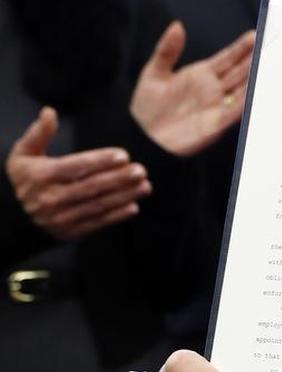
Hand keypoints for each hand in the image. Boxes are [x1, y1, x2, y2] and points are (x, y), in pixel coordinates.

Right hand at [5, 107, 149, 240]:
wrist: (17, 216)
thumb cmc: (27, 179)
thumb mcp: (24, 154)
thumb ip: (38, 133)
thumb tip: (49, 112)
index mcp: (41, 176)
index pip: (76, 167)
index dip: (101, 161)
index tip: (124, 155)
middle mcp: (51, 197)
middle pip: (91, 186)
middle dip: (119, 178)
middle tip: (141, 170)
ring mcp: (61, 217)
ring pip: (98, 205)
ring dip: (125, 196)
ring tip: (145, 186)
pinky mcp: (71, 231)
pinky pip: (98, 222)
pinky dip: (117, 215)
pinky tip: (134, 206)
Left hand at [130, 22, 255, 156]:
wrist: (143, 139)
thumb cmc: (146, 110)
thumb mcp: (153, 74)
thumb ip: (167, 50)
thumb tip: (177, 26)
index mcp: (200, 75)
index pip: (226, 58)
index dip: (239, 48)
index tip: (252, 37)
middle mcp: (212, 90)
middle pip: (238, 72)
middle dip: (252, 60)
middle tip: (266, 47)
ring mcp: (216, 107)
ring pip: (242, 90)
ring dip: (254, 79)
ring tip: (266, 66)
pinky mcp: (216, 124)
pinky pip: (235, 111)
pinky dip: (246, 102)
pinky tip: (254, 91)